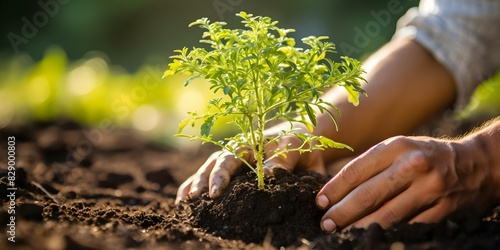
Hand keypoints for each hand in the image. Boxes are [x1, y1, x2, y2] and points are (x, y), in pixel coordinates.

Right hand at [175, 125, 325, 203]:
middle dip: (201, 183)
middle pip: (212, 166)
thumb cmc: (298, 142)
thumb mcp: (293, 149)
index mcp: (247, 144)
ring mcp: (232, 162)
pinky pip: (211, 179)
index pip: (229, 160)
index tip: (215, 194)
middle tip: (193, 200)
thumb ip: (281, 162)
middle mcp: (234, 152)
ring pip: (207, 171)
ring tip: (183, 203)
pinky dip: (197, 188)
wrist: (304, 137)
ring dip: (194, 186)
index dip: (220, 177)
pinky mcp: (233, 173)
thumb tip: (267, 177)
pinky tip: (186, 203)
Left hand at [315, 135, 498, 232]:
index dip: (334, 189)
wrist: (476, 164)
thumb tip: (336, 188)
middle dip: (341, 212)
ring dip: (358, 227)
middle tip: (325, 223)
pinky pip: (407, 226)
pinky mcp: (442, 210)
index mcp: (397, 146)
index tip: (320, 202)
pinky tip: (371, 237)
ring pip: (385, 215)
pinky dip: (386, 234)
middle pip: (367, 195)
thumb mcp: (400, 148)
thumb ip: (372, 164)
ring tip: (340, 233)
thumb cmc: (426, 156)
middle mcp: (412, 165)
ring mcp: (428, 189)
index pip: (356, 170)